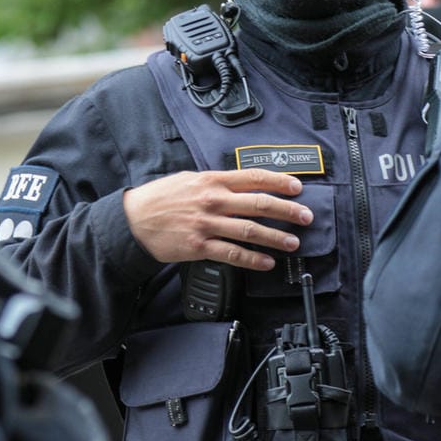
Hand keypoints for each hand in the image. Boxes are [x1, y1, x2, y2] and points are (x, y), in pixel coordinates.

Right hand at [121, 169, 312, 270]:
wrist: (134, 221)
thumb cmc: (160, 199)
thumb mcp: (189, 179)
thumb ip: (216, 182)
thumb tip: (241, 184)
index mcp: (212, 180)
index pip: (254, 177)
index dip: (279, 182)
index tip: (297, 188)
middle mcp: (213, 200)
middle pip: (259, 204)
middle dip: (287, 211)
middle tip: (306, 216)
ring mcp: (207, 224)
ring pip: (250, 231)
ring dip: (275, 237)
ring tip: (293, 242)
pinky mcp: (200, 246)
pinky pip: (232, 254)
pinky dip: (252, 259)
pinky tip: (266, 263)